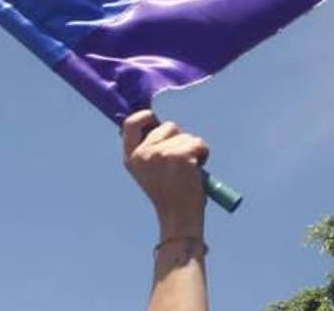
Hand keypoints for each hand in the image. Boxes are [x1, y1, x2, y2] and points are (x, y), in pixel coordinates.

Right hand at [122, 110, 208, 239]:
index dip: (144, 116)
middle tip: (179, 162)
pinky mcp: (181, 155)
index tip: (154, 118)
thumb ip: (149, 149)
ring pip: (185, 135)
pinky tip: (197, 170)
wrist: (179, 216)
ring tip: (188, 169)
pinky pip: (198, 143)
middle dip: (179, 139)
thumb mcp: (149, 170)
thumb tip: (157, 122)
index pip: (130, 124)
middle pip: (167, 126)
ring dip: (192, 148)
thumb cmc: (168, 193)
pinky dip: (203, 153)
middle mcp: (144, 153)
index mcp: (131, 157)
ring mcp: (162, 153)